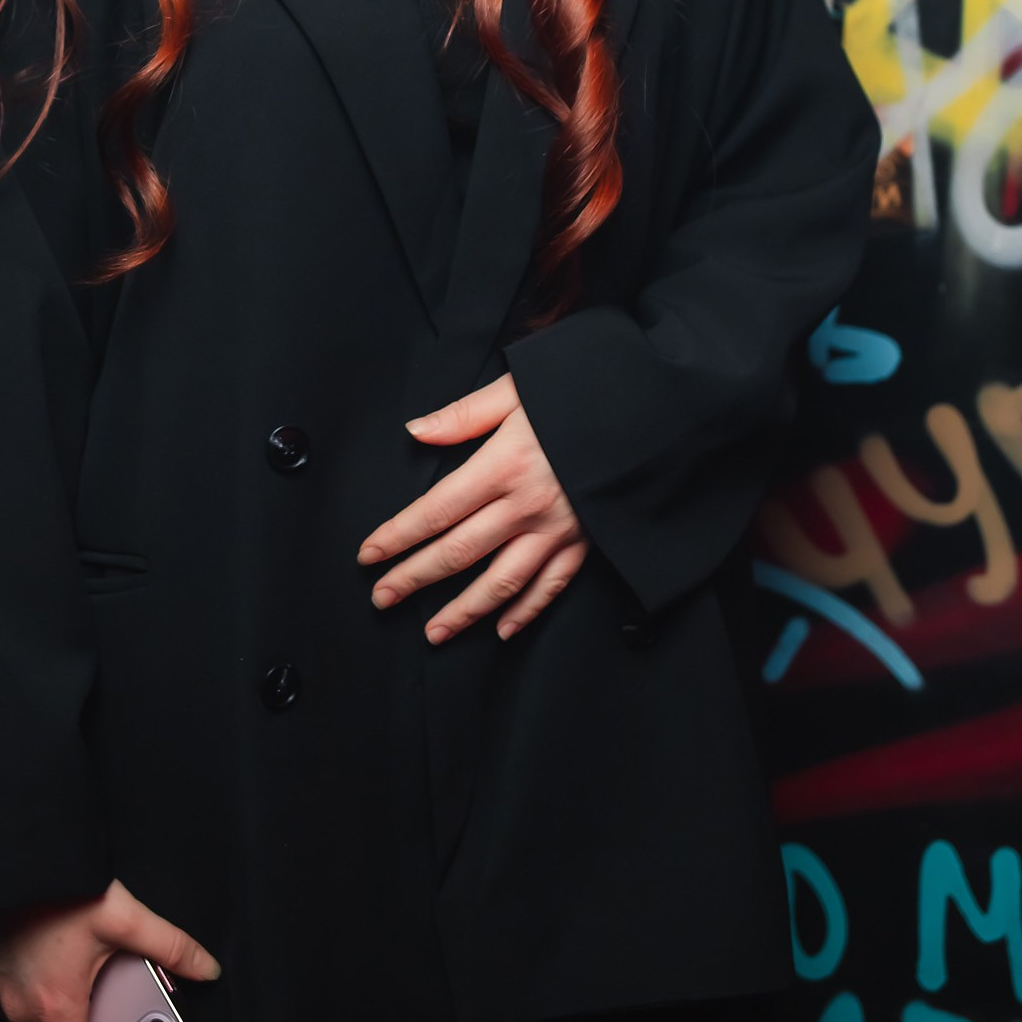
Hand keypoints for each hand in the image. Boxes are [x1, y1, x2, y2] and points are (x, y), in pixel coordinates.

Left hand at [358, 373, 588, 643]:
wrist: (653, 413)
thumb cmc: (580, 394)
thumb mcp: (518, 390)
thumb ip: (464, 415)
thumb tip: (415, 431)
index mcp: (504, 465)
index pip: (437, 509)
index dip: (399, 535)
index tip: (368, 555)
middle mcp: (528, 505)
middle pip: (460, 551)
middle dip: (415, 577)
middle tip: (382, 599)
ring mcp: (559, 530)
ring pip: (502, 581)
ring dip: (464, 610)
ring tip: (432, 631)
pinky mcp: (588, 543)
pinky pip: (552, 586)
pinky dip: (527, 611)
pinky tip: (502, 630)